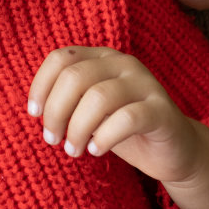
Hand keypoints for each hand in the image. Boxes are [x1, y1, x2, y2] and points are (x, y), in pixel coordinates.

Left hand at [26, 46, 203, 184]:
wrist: (174, 151)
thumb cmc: (123, 129)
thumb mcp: (89, 111)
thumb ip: (68, 101)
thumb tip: (37, 110)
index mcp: (101, 58)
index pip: (60, 58)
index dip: (41, 86)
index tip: (34, 114)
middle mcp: (123, 63)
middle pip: (75, 77)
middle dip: (56, 111)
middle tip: (52, 139)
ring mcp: (146, 84)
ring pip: (98, 97)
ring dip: (77, 128)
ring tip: (73, 150)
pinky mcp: (162, 110)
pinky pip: (127, 118)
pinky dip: (105, 136)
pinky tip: (97, 151)